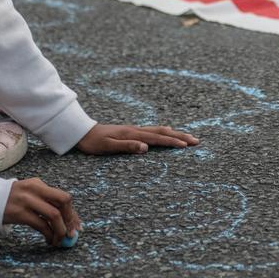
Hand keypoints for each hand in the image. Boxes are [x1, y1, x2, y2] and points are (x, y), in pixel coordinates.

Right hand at [2, 178, 80, 245]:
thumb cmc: (10, 200)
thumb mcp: (28, 194)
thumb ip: (44, 201)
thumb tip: (66, 219)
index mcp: (38, 184)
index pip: (63, 196)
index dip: (73, 213)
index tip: (77, 226)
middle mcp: (35, 189)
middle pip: (63, 201)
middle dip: (70, 218)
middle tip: (72, 233)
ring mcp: (27, 201)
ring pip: (53, 215)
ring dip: (60, 230)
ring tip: (59, 240)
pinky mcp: (19, 213)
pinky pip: (41, 225)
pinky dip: (49, 235)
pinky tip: (49, 240)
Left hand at [77, 123, 199, 154]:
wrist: (82, 131)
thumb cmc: (94, 142)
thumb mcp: (108, 147)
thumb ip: (127, 146)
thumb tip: (145, 147)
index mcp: (133, 134)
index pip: (157, 138)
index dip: (172, 142)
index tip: (187, 146)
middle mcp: (136, 130)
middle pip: (163, 132)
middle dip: (180, 136)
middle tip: (196, 140)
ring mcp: (134, 130)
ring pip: (159, 131)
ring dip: (174, 134)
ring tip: (187, 137)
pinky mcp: (131, 132)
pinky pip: (153, 131)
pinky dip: (163, 132)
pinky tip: (166, 131)